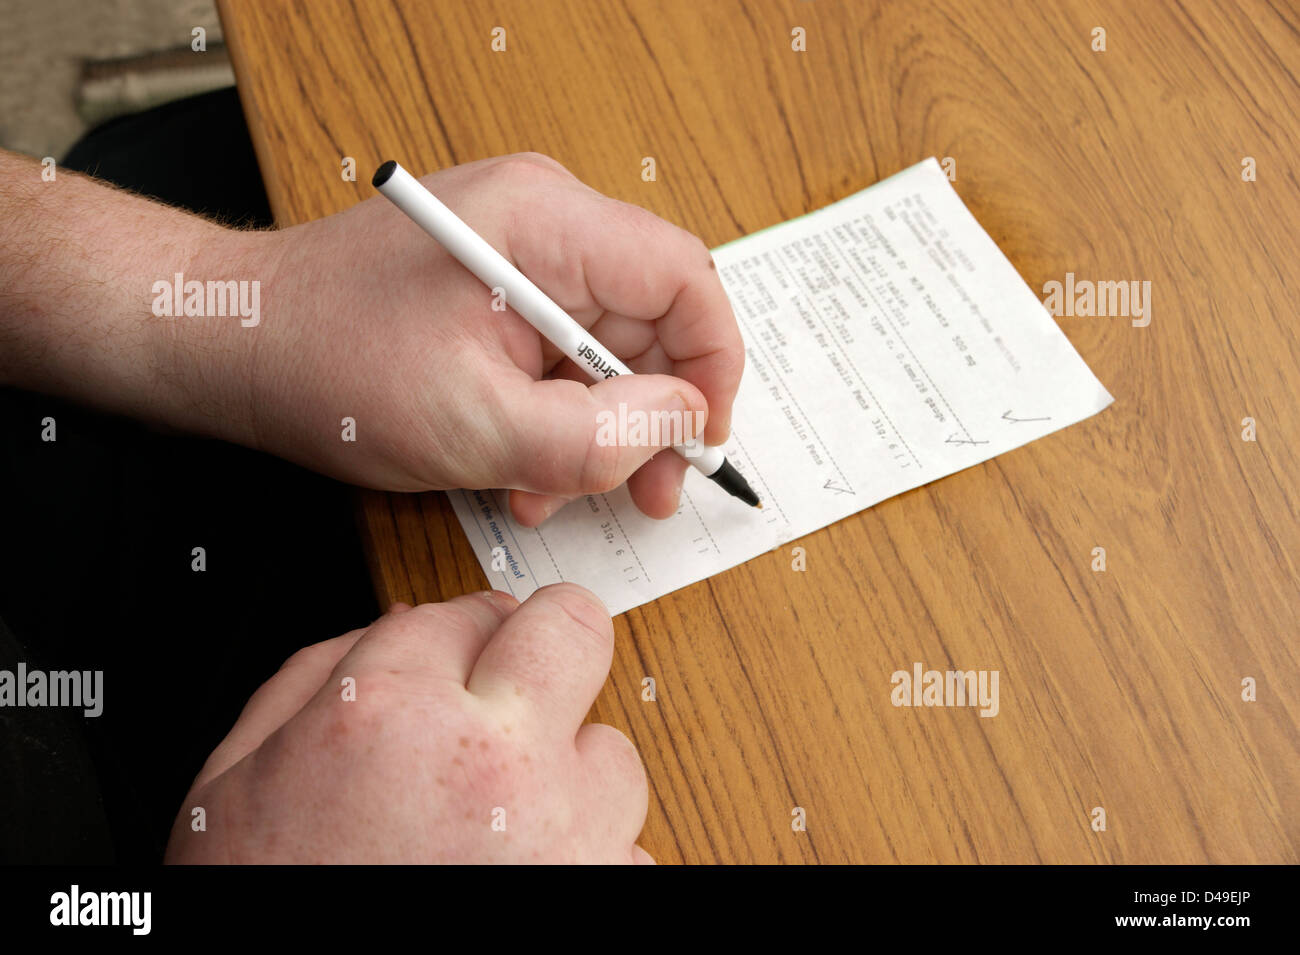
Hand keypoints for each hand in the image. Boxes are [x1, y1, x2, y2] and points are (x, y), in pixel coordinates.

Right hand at [165, 584, 651, 863]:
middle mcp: (491, 761)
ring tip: (505, 822)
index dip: (457, 633)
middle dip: (548, 640)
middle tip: (525, 672)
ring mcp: (564, 834)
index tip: (460, 653)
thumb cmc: (271, 905)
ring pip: (614, 749)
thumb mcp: (229, 787)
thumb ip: (310, 682)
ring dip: (569, 772)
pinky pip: (627, 848)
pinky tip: (524, 877)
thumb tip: (390, 632)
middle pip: (574, 627)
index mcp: (385, 716)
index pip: (461, 610)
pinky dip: (587, 857)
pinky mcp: (605, 896)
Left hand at [189, 153, 743, 524]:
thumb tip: (683, 426)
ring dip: (600, 429)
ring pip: (608, 347)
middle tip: (652, 489)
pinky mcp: (498, 289)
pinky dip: (558, 417)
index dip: (712, 364)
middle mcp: (543, 220)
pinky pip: (560, 355)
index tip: (704, 440)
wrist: (238, 345)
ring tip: (561, 492)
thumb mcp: (475, 426)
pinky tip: (525, 470)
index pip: (684, 277)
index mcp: (545, 222)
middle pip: (652, 317)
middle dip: (655, 414)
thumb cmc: (328, 365)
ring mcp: (519, 253)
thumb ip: (594, 436)